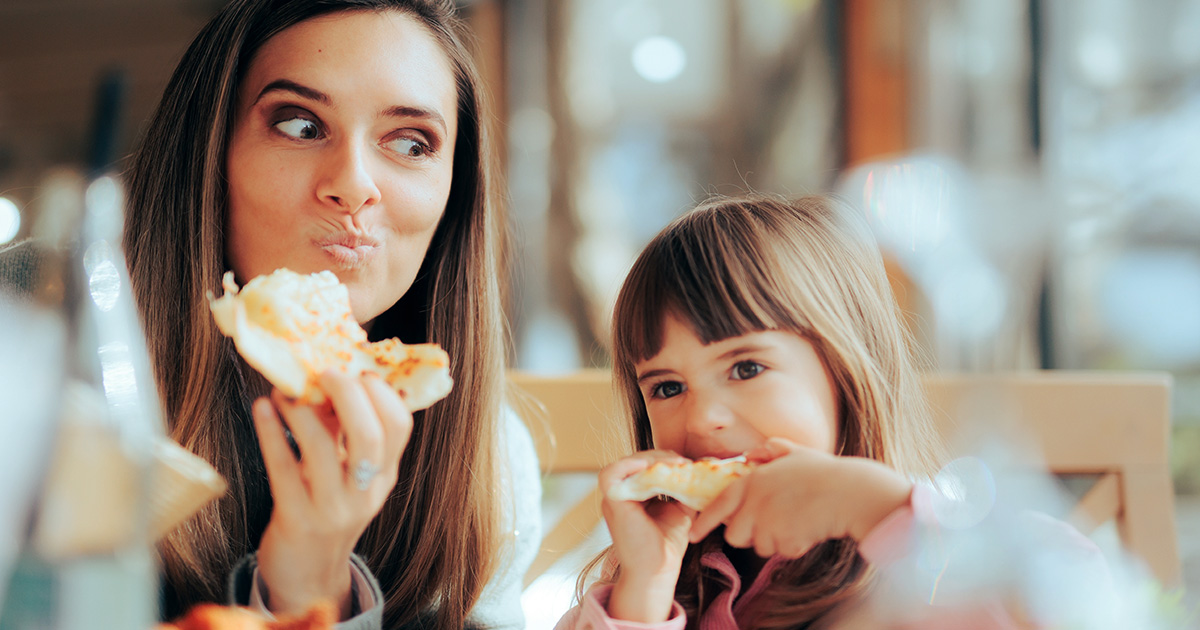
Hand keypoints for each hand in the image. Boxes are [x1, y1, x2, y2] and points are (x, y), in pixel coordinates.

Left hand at [251, 371, 412, 618]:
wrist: (307, 576)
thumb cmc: (325, 513)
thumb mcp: (346, 476)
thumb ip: (343, 433)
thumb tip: (328, 379)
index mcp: (384, 476)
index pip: (399, 427)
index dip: (382, 393)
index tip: (358, 371)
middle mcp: (364, 492)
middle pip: (370, 435)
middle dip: (348, 394)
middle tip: (324, 373)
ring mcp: (332, 509)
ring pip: (322, 449)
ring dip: (300, 410)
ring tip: (283, 391)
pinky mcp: (296, 519)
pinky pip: (283, 468)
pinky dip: (271, 432)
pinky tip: (262, 408)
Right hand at [598, 450, 695, 622]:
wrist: (658, 570)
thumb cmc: (667, 545)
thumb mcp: (679, 509)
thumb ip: (683, 489)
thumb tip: (699, 467)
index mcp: (632, 496)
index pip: (643, 467)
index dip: (663, 460)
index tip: (686, 463)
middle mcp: (619, 495)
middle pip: (635, 462)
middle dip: (660, 458)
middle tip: (683, 462)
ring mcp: (613, 498)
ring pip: (624, 464)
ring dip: (649, 459)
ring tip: (673, 464)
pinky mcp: (611, 502)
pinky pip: (610, 474)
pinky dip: (629, 465)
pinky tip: (652, 467)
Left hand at [689, 438, 911, 557]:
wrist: (851, 493)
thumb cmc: (825, 472)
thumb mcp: (795, 452)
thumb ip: (770, 450)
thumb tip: (752, 453)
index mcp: (753, 480)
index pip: (719, 504)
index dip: (704, 521)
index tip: (694, 534)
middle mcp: (755, 501)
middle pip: (735, 534)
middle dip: (749, 533)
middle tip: (773, 522)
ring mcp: (767, 522)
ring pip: (759, 545)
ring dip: (774, 540)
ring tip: (796, 521)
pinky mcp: (783, 540)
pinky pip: (782, 551)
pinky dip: (793, 545)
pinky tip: (808, 528)